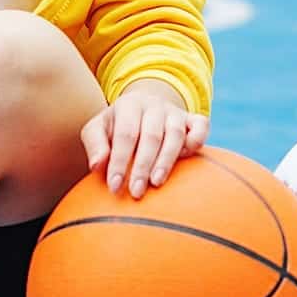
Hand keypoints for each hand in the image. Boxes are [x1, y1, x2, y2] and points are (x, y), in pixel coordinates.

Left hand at [81, 79, 209, 199]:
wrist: (143, 107)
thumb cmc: (116, 126)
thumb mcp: (97, 130)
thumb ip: (95, 145)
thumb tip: (96, 166)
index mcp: (129, 105)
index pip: (125, 135)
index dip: (119, 161)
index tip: (114, 187)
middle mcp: (154, 105)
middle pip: (151, 136)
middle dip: (143, 166)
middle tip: (136, 192)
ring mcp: (175, 112)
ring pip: (176, 134)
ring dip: (167, 160)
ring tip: (156, 183)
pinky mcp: (193, 119)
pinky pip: (201, 126)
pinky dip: (197, 140)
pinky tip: (186, 158)